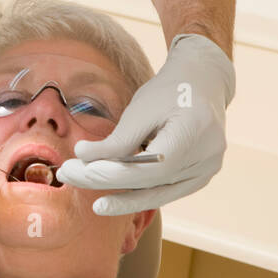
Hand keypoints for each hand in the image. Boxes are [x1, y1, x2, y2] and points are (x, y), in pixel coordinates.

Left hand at [55, 34, 235, 215]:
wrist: (204, 82)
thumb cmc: (170, 90)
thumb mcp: (142, 108)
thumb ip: (118, 139)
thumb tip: (82, 157)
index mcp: (194, 134)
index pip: (149, 169)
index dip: (111, 174)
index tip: (76, 169)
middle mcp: (207, 159)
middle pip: (151, 185)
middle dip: (107, 185)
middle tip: (70, 177)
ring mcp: (207, 171)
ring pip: (158, 193)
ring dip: (119, 195)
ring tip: (83, 183)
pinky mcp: (201, 176)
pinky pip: (166, 191)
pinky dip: (138, 192)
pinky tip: (111, 192)